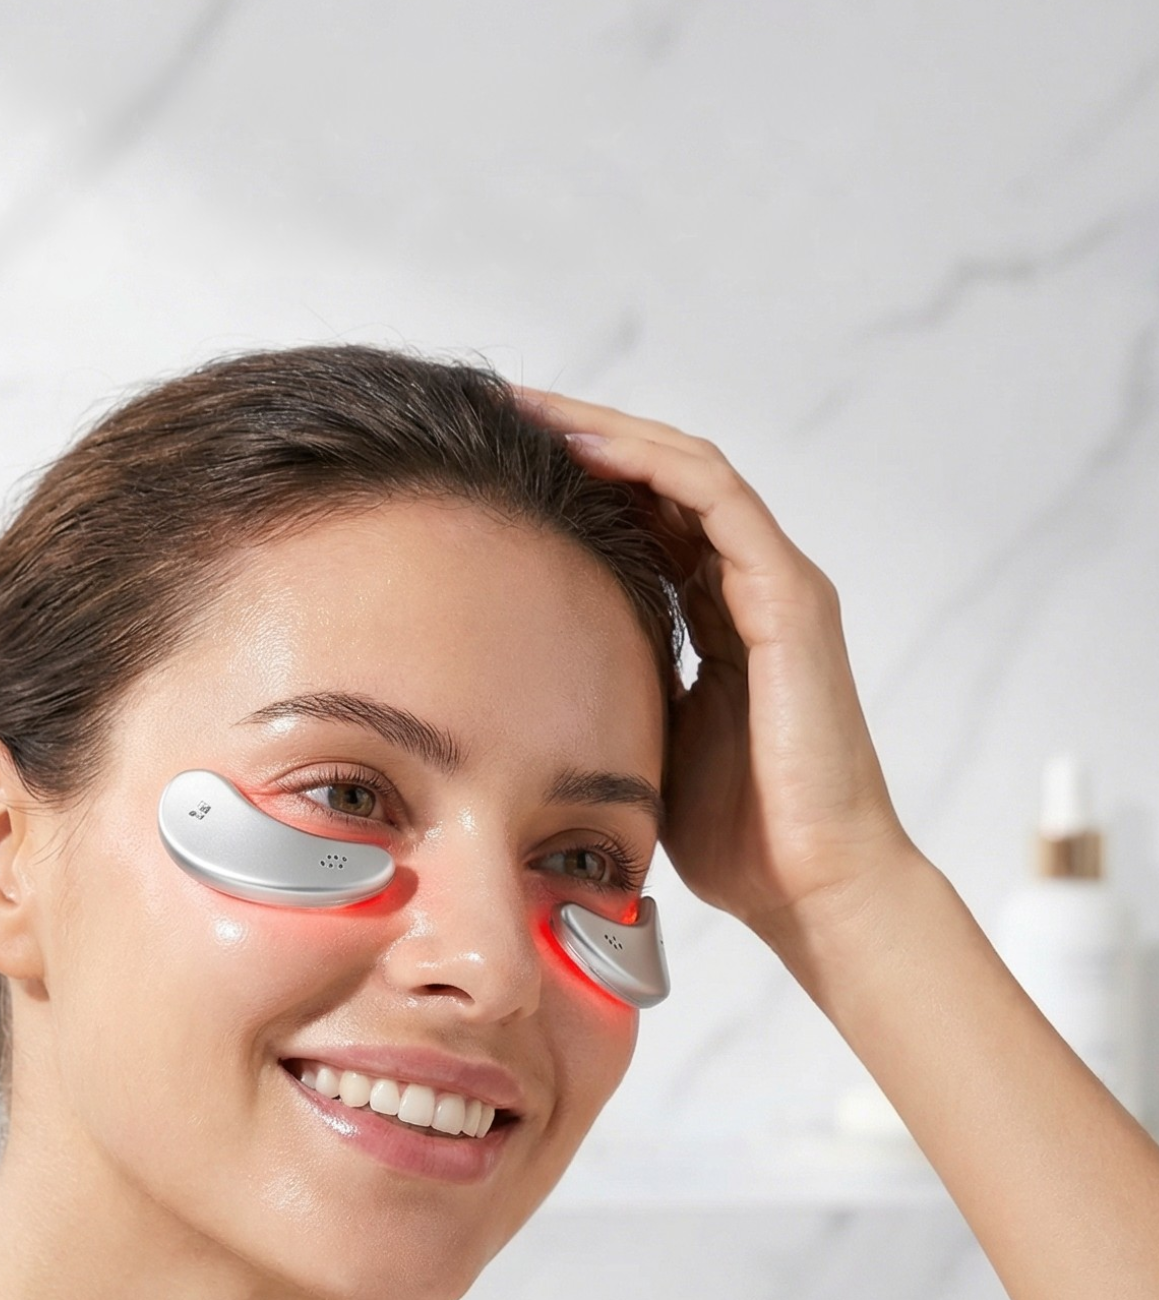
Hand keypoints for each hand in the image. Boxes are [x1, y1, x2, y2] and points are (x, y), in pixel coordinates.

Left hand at [517, 389, 915, 949]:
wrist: (811, 888)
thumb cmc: (736, 839)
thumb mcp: (645, 744)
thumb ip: (610, 695)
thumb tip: (519, 688)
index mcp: (718, 622)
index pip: (645, 523)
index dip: (574, 488)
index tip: (488, 470)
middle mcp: (751, 589)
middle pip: (661, 480)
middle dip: (579, 439)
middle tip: (493, 413)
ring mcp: (778, 586)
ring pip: (687, 470)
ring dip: (606, 432)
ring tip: (528, 411)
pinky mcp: (789, 599)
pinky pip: (719, 499)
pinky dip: (652, 465)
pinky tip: (584, 449)